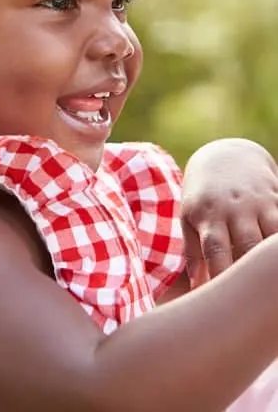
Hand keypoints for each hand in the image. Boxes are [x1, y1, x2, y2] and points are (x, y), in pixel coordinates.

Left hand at [182, 138, 277, 287]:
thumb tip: (198, 288)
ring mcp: (259, 202)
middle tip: (251, 298)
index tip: (224, 301)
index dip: (221, 276)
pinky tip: (276, 257)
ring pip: (272, 237)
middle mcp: (234, 208)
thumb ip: (193, 252)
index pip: (216, 251)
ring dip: (271, 259)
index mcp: (208, 215)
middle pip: (248, 246)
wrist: (226, 156)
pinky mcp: (277, 197)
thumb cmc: (203, 196)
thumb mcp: (190, 217)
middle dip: (250, 272)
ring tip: (269, 282)